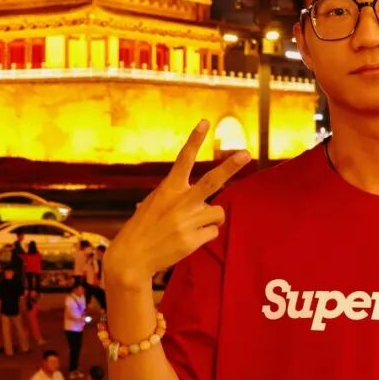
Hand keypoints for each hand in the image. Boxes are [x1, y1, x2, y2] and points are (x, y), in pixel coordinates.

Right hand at [104, 119, 249, 284]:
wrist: (132, 258)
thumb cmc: (145, 226)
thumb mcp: (155, 203)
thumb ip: (180, 197)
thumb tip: (208, 204)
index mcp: (168, 188)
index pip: (184, 159)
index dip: (195, 139)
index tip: (205, 122)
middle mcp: (179, 202)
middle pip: (212, 181)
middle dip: (230, 166)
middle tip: (246, 154)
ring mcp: (187, 221)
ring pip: (218, 212)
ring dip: (210, 218)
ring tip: (191, 225)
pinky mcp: (192, 240)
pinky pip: (212, 232)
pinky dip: (204, 234)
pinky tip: (187, 239)